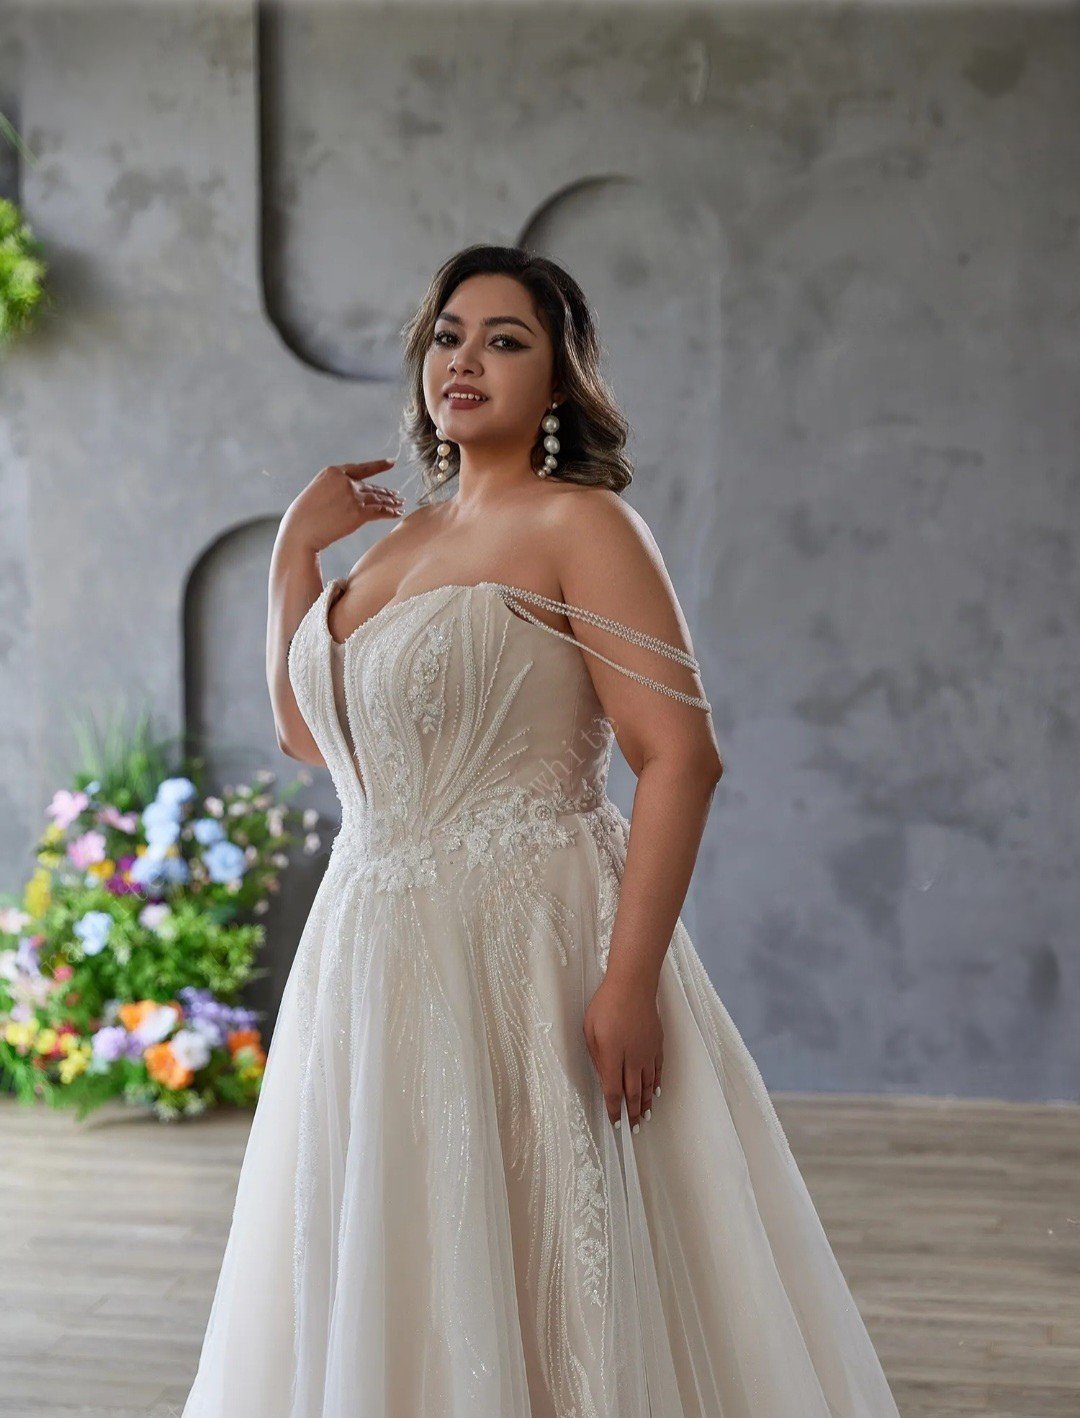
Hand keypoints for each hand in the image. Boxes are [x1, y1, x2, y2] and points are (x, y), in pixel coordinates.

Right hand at [282, 458, 403, 551]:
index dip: (378, 465)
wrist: (300, 532)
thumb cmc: (303, 516)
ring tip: (400, 504)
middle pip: (370, 487)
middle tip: (397, 496)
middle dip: (386, 492)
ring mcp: (353, 496)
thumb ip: (334, 489)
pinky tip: (397, 514)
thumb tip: (351, 495)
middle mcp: (345, 482)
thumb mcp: (317, 492)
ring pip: (378, 498)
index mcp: (333, 472)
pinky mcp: (359, 513)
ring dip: (391, 502)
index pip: (361, 468)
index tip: (392, 462)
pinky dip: (390, 512)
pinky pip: (380, 511)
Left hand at [582, 971, 662, 1130]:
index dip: (614, 1109)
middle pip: (633, 1092)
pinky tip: (655, 1093)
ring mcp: (647, 1052)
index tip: (615, 1122)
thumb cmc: (605, 1004)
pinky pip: (658, 1071)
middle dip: (632, 1113)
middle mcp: (632, 1058)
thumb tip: (603, 1074)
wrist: (633, 985)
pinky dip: (656, 1084)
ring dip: (645, 1102)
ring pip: (648, 1084)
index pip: (613, 1090)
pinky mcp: (657, 1045)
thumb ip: (596, 1055)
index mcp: (612, 1056)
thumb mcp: (589, 1029)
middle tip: (632, 1129)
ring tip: (644, 1116)